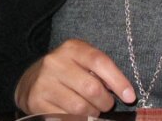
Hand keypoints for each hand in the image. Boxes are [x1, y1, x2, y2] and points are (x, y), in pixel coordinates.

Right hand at [15, 39, 135, 115]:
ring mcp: (44, 83)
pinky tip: (76, 115)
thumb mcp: (82, 62)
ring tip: (90, 109)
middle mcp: (55, 62)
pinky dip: (77, 120)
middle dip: (105, 102)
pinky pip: (66, 118)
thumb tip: (125, 93)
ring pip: (80, 107)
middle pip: (92, 88)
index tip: (130, 96)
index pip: (99, 62)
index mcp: (71, 48)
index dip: (118, 80)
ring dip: (92, 113)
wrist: (31, 81)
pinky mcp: (36, 102)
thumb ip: (101, 71)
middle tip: (105, 104)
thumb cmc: (67, 72)